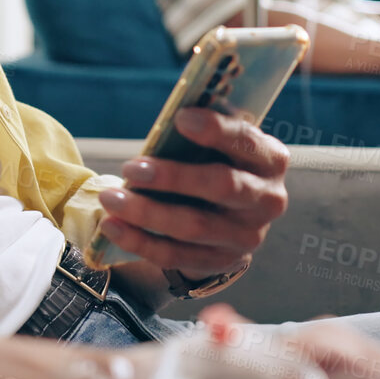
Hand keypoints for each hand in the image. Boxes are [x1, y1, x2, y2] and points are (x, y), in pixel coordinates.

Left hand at [98, 108, 288, 279]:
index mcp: (269, 160)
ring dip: (147, 212)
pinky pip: (176, 255)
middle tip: (131, 168)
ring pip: (194, 226)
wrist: (231, 217)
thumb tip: (172, 117)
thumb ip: (202, 131)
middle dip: (173, 177)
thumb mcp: (219, 144)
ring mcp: (246, 236)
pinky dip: (140, 241)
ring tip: (110, 198)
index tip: (180, 119)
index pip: (247, 142)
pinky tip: (112, 226)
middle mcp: (267, 200)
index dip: (216, 130)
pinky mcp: (219, 261)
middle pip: (222, 187)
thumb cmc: (217, 163)